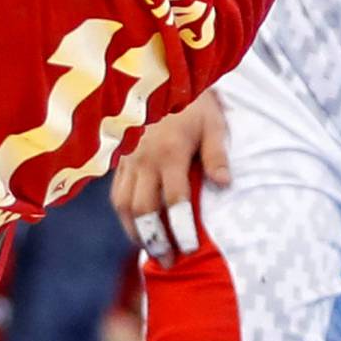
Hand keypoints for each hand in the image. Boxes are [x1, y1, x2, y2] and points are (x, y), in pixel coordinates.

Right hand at [112, 89, 228, 264]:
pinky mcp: (119, 159)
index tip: (190, 249)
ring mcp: (128, 159)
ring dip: (136, 233)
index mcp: (170, 152)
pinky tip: (137, 229)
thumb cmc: (194, 103)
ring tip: (152, 251)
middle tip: (169, 261)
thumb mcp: (213, 124)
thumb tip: (225, 184)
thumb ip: (217, 155)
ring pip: (123, 206)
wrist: (161, 78)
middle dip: (155, 240)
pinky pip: (116, 193)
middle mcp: (144, 159)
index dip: (181, 228)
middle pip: (143, 211)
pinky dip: (125, 216)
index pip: (175, 201)